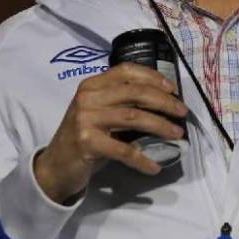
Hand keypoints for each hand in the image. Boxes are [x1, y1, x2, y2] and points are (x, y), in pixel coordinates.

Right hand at [33, 63, 187, 201]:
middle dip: (165, 102)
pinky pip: (124, 150)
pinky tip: (155, 167)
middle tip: (183, 113)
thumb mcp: (99, 111)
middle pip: (135, 93)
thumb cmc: (85, 136)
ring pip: (134, 117)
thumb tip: (165, 101)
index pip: (127, 71)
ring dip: (161, 126)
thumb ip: (121, 101)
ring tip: (178, 134)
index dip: (153, 77)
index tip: (173, 89)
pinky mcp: (87, 142)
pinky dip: (142, 159)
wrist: (56, 165)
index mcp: (92, 84)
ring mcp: (86, 119)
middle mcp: (88, 97)